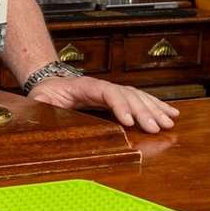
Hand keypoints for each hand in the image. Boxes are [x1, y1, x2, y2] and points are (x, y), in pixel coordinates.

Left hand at [28, 76, 179, 132]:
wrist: (50, 82)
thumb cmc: (45, 92)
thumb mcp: (39, 98)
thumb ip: (41, 103)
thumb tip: (40, 110)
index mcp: (85, 87)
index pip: (107, 93)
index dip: (120, 105)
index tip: (130, 121)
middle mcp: (103, 87)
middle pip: (127, 95)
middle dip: (143, 112)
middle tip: (157, 128)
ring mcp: (112, 91)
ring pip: (138, 97)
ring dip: (154, 109)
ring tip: (169, 123)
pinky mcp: (118, 97)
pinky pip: (140, 99)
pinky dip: (156, 106)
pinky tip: (170, 113)